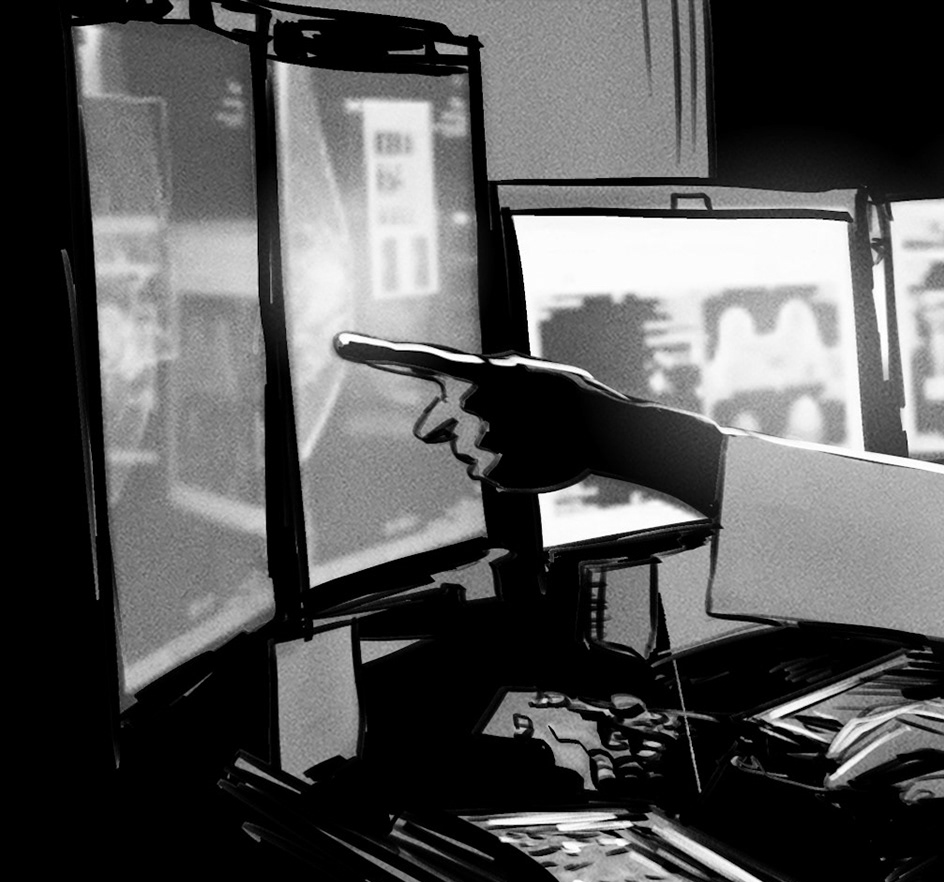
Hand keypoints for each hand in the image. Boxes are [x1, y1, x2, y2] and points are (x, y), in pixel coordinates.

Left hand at [334, 332, 627, 491]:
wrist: (602, 429)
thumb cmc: (564, 397)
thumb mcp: (522, 374)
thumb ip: (476, 384)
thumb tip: (439, 414)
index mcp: (474, 369)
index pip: (416, 356)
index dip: (373, 350)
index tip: (337, 343)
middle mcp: (465, 402)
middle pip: (428, 428)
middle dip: (448, 428)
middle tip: (496, 421)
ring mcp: (474, 439)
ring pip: (459, 453)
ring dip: (487, 447)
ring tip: (526, 437)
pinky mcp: (487, 472)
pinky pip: (481, 474)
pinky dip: (502, 468)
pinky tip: (529, 455)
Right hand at [823, 688, 943, 802]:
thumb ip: (942, 789)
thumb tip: (903, 796)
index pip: (892, 741)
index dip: (862, 762)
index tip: (841, 783)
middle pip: (885, 722)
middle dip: (853, 746)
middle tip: (831, 773)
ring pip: (893, 717)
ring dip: (864, 735)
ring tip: (841, 757)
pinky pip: (908, 719)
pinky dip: (883, 730)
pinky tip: (875, 745)